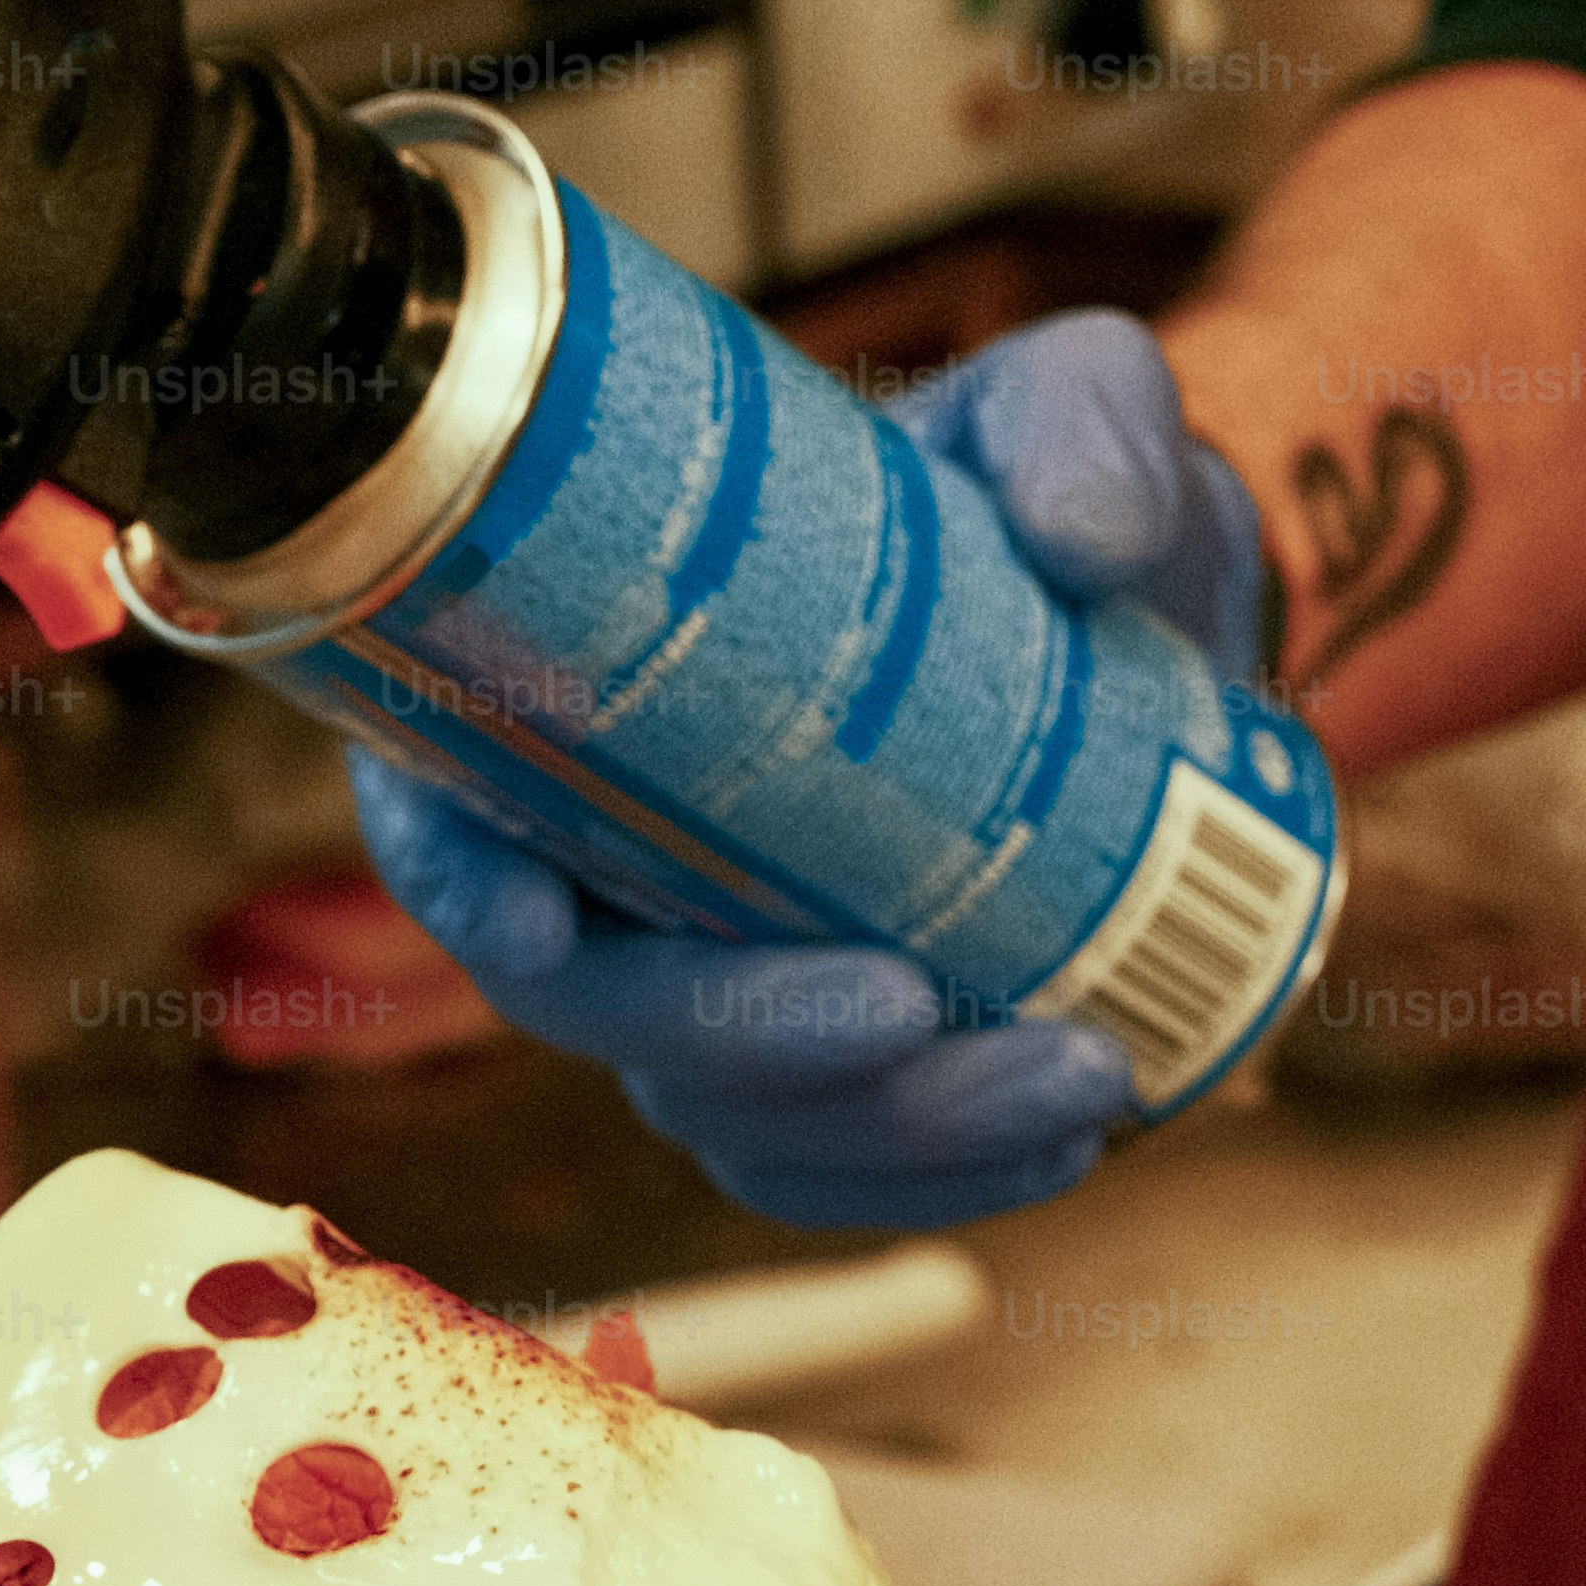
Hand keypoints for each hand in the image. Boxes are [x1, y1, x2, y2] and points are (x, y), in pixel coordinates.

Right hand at [349, 308, 1266, 1228]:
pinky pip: (830, 1169)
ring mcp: (712, 977)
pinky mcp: (823, 1067)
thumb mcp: (1066, 405)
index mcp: (588, 684)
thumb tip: (1082, 533)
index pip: (447, 798)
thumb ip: (1085, 426)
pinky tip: (1065, 1143)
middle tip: (911, 1004)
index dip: (453, 877)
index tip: (528, 920)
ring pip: (722, 1117)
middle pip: (589, 1000)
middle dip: (731, 1035)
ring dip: (881, 1135)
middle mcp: (614, 856)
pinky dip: (938, 1181)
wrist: (1138, 620)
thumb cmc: (1035, 489)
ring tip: (1078, 1073)